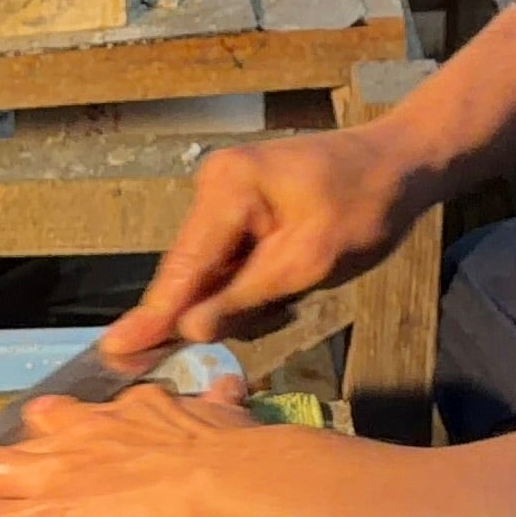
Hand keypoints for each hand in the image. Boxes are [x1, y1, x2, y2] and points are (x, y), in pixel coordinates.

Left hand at [0, 380, 260, 516]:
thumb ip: (221, 409)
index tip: (37, 428)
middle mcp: (79, 440)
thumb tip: (230, 388)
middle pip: (4, 443)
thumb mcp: (232, 423)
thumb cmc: (247, 464)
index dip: (48, 430)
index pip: (72, 422)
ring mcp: (53, 478)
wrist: (235, 486)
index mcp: (126, 419)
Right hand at [102, 125, 428, 354]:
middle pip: (194, 273)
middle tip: (281, 308)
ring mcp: (227, 197)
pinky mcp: (243, 210)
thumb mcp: (310, 262)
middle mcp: (215, 187)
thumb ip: (246, 297)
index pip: (182, 268)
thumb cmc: (366, 206)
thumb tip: (188, 329)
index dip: (152, 316)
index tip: (114, 352)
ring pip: (215, 274)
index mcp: (227, 189)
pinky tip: (292, 281)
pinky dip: (258, 284)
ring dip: (249, 298)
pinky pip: (233, 263)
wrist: (402, 164)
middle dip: (227, 307)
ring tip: (299, 289)